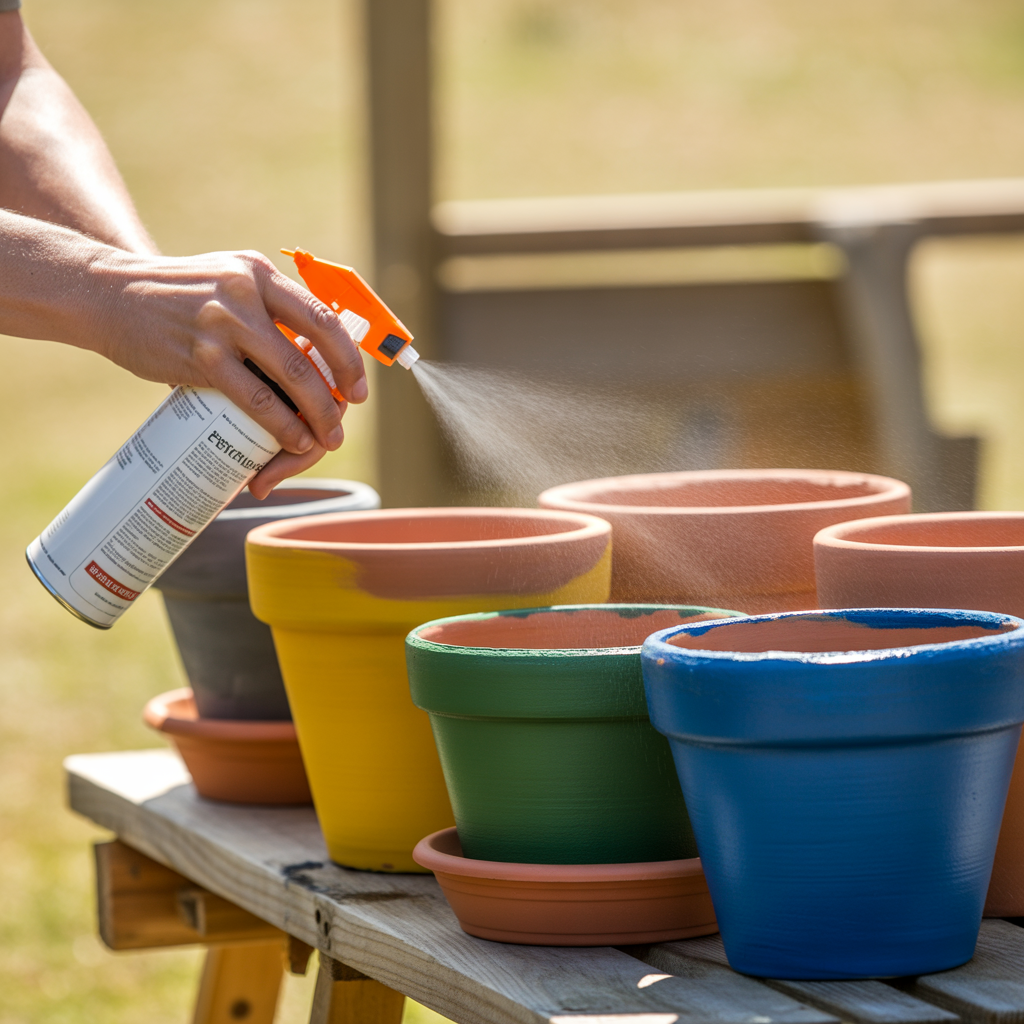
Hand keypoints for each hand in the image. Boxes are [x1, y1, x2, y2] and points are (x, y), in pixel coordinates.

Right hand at [90, 248, 367, 495]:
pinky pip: (256, 398)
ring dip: (316, 416)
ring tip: (323, 439)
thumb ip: (263, 306)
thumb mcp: (225, 281)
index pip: (323, 315)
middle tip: (343, 418)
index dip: (349, 356)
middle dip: (338, 391)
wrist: (107, 295)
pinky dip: (281, 425)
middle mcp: (246, 292)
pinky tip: (292, 440)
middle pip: (316, 349)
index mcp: (259, 273)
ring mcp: (223, 324)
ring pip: (291, 377)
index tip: (358, 385)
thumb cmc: (175, 297)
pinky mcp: (200, 357)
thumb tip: (309, 354)